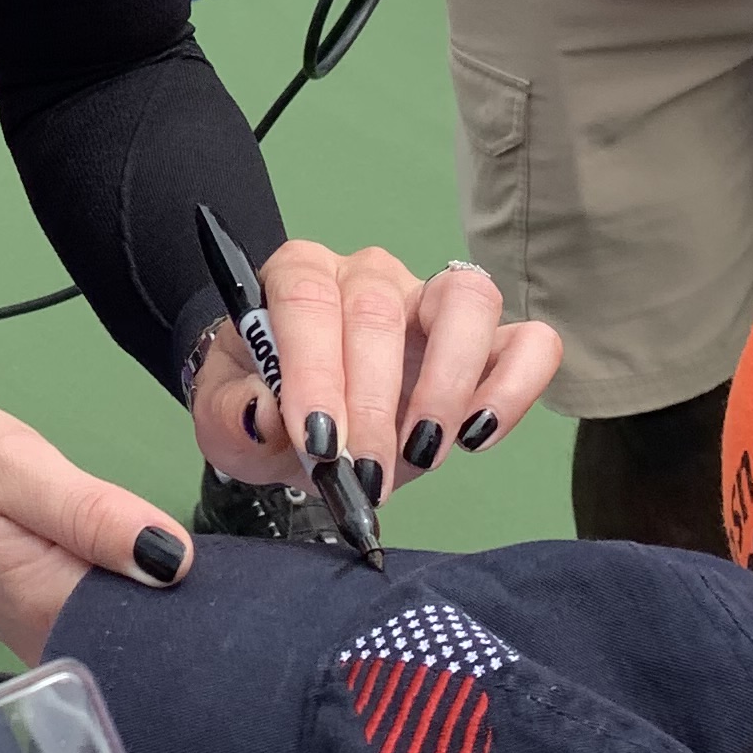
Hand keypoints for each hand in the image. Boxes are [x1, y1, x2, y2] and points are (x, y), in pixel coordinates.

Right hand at [0, 390, 190, 661]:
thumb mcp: (11, 466)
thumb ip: (90, 512)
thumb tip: (174, 561)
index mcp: (45, 604)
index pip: (147, 635)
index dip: (193, 608)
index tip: (219, 573)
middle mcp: (43, 634)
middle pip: (138, 638)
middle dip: (178, 604)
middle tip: (196, 554)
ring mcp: (36, 629)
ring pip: (119, 626)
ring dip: (150, 593)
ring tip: (166, 551)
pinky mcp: (32, 612)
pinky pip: (95, 612)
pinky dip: (120, 588)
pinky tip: (126, 558)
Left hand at [188, 243, 559, 514]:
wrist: (301, 426)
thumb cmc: (265, 409)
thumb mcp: (222, 420)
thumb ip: (231, 415)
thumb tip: (266, 414)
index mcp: (299, 275)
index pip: (308, 300)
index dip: (315, 371)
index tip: (319, 443)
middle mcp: (370, 276)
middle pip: (381, 311)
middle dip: (373, 403)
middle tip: (364, 476)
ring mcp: (433, 301)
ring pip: (467, 301)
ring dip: (448, 384)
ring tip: (424, 453)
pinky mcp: (487, 343)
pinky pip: (529, 342)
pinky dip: (514, 387)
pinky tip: (476, 436)